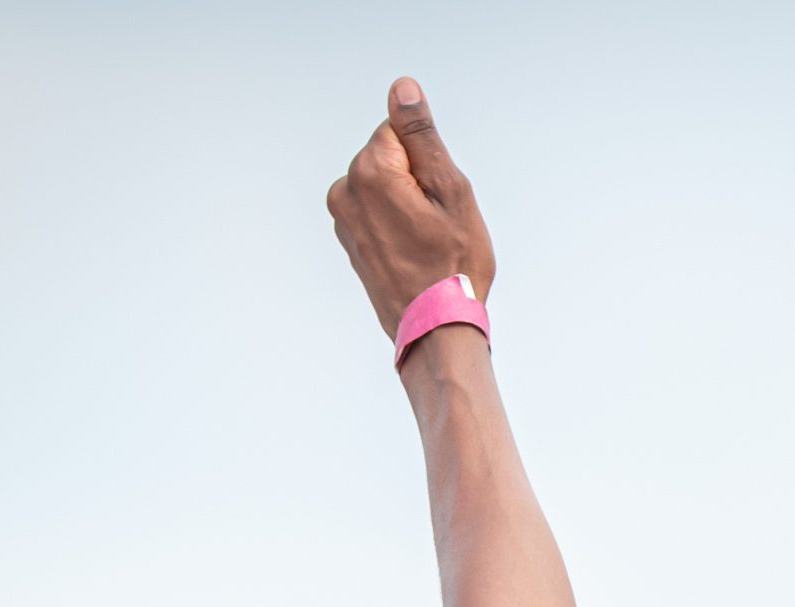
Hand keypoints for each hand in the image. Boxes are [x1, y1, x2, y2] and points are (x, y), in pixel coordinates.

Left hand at [325, 78, 496, 340]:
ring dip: (407, 203)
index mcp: (370, 171)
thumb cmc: (451, 265)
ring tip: (426, 241)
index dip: (429, 162)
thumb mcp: (449, 191)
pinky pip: (377, 211)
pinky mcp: (349, 239)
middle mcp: (346, 190)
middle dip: (416, 180)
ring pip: (384, 185)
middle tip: (438, 223)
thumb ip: (421, 136)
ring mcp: (343, 218)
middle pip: (389, 157)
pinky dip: (396, 223)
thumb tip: (401, 90)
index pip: (400, 132)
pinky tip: (414, 252)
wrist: (435, 328)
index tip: (439, 198)